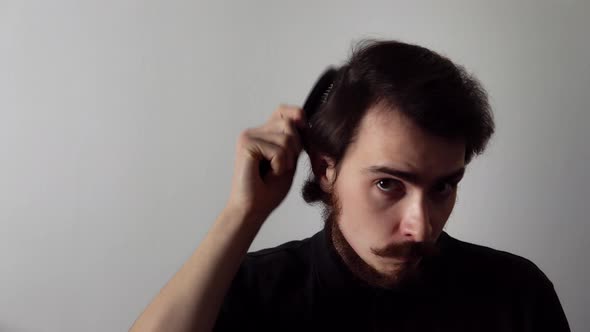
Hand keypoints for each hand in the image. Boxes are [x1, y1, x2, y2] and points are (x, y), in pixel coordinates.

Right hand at [225, 105, 306, 222]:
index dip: (297, 117)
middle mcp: (254, 131)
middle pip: (289, 124)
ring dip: (287, 160)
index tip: (302, 134)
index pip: (283, 111)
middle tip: (282, 166)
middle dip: (295, 148)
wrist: (253, 209)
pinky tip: (268, 174)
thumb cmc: (269, 189)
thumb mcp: (290, 160)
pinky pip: (278, 150)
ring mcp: (248, 136)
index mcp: (264, 133)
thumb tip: (302, 118)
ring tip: (274, 172)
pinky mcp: (246, 144)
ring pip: (286, 138)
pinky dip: (280, 166)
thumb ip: (295, 139)